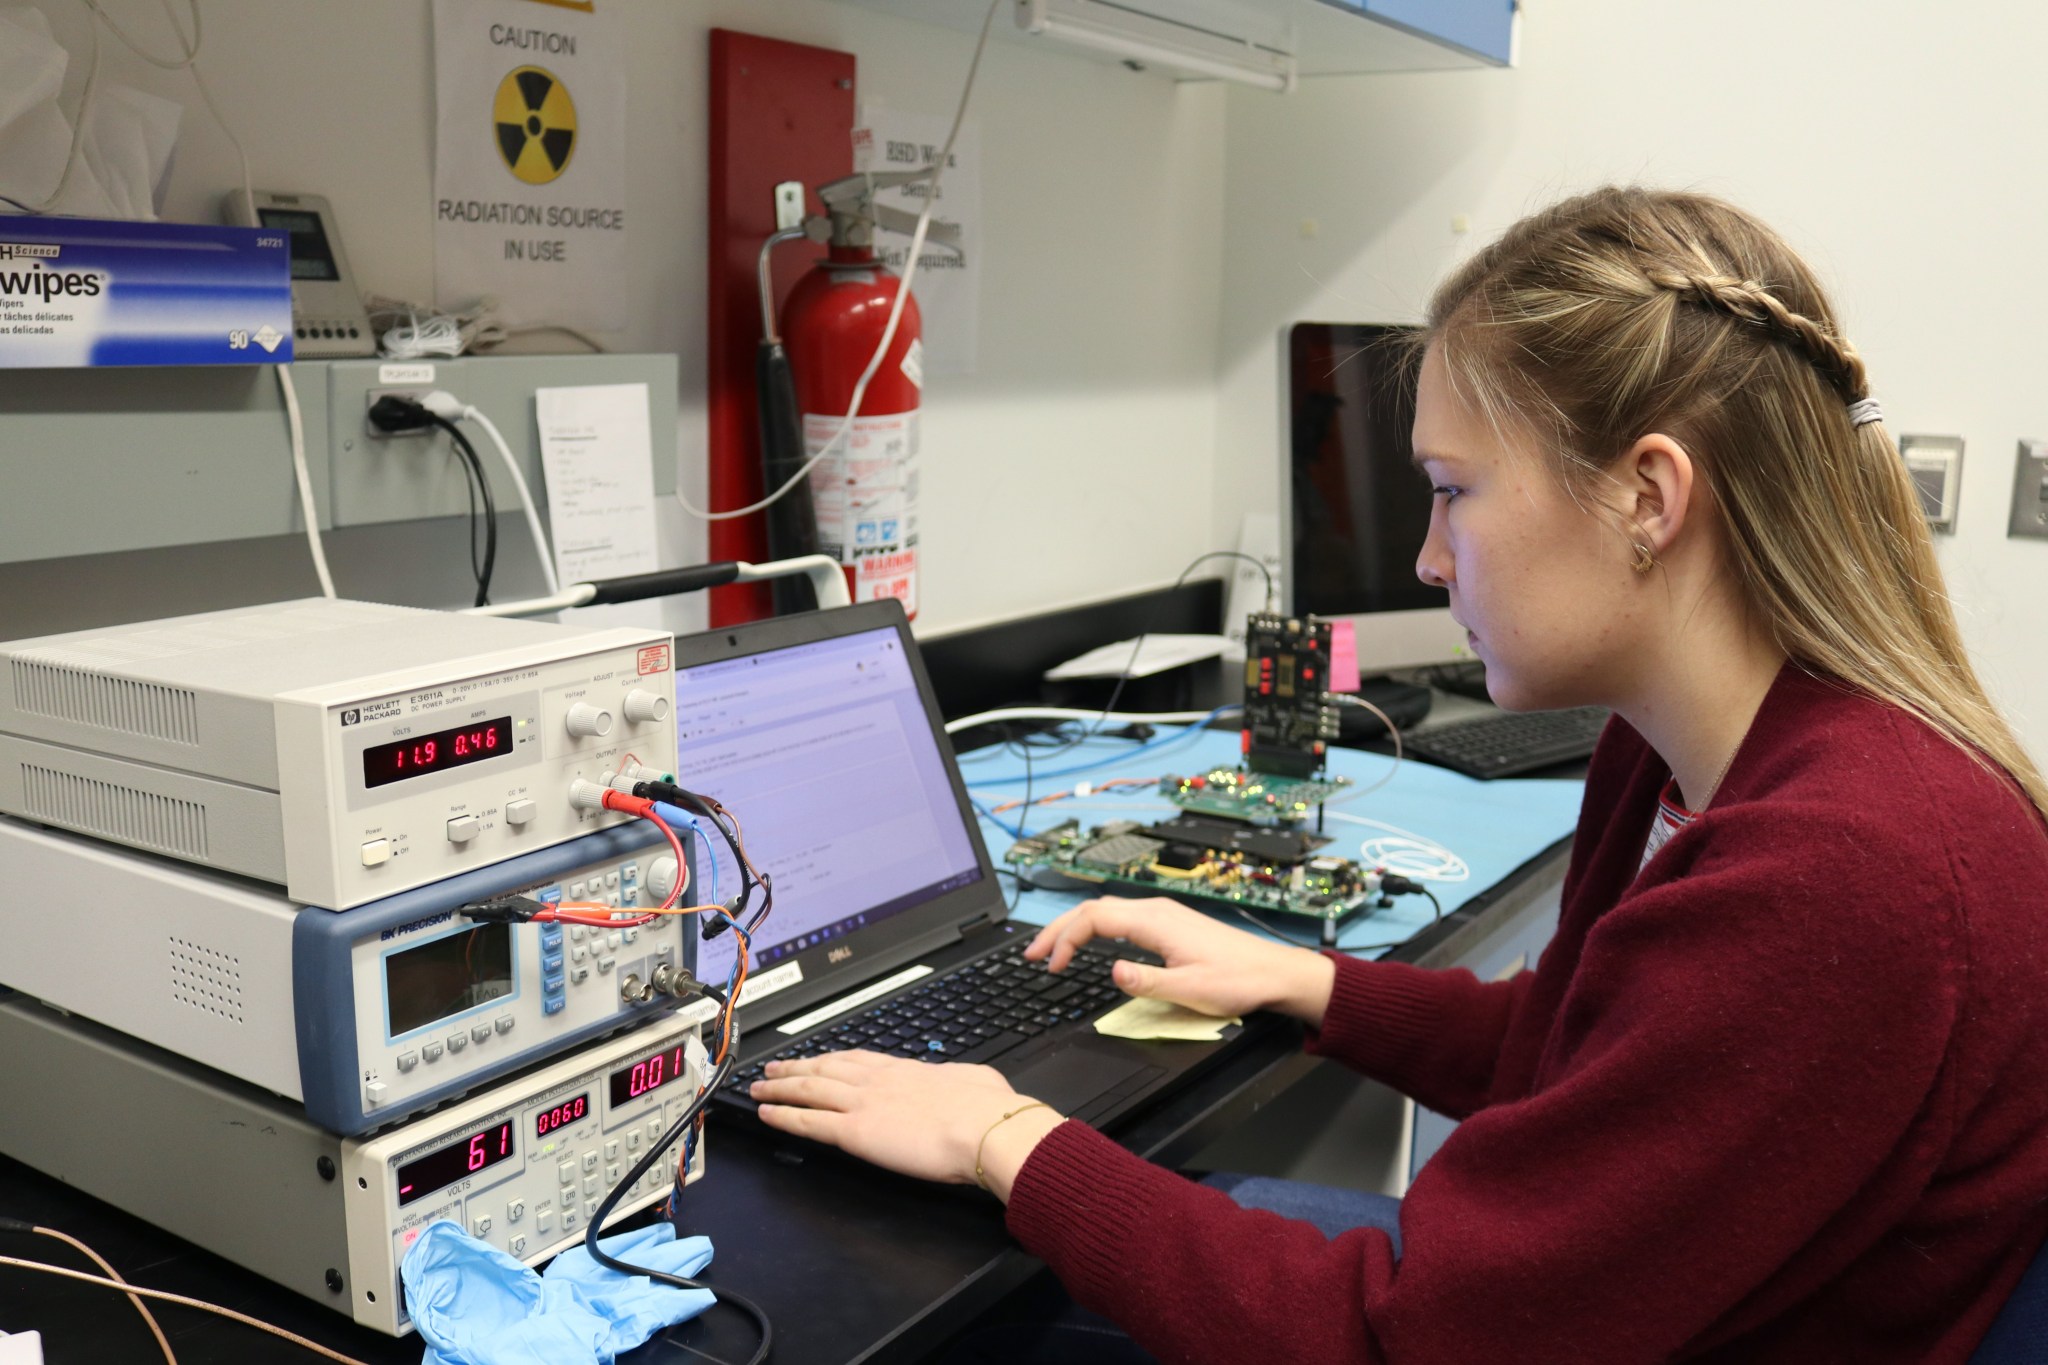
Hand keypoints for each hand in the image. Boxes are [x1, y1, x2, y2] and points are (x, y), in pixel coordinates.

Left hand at [751, 1050, 1064, 1198]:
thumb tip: (961, 1081)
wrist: (984, 1129)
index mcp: (906, 1069)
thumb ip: (957, 1079)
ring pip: (808, 1090)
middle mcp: (878, 1081)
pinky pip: (808, 1122)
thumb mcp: (974, 1079)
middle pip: (824, 1068)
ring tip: (758, 1088)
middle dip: (795, 1068)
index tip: (816, 1057)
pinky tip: (766, 1115)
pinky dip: (783, 1117)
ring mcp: (862, 1103)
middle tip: (771, 1068)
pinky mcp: (854, 1132)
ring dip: (779, 1088)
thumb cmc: (987, 1109)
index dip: (831, 1058)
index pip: (857, 1059)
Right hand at [1025, 896, 1335, 1025]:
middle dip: (1057, 930)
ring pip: (1105, 910)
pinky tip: (1089, 944)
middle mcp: (1156, 910)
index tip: (1048, 965)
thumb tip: (1112, 971)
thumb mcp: (1189, 990)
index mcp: (1155, 921)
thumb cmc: (1238, 981)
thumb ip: (1146, 981)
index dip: (1063, 940)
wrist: (1274, 973)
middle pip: (1092, 909)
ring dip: (1074, 928)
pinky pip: (1120, 916)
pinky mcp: (1170, 923)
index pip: (1093, 918)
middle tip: (1031, 955)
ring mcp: (1163, 914)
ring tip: (1052, 951)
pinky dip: (1094, 929)